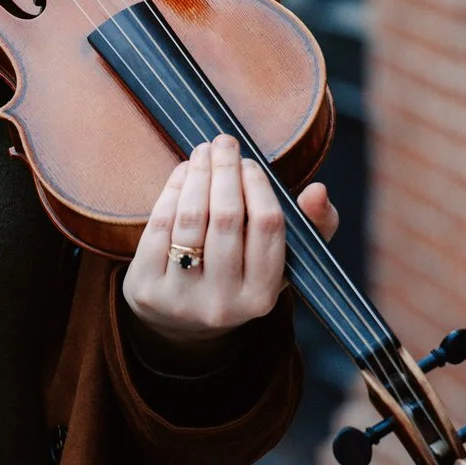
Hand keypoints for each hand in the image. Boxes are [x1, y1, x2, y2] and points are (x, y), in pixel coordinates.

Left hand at [121, 135, 339, 368]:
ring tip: (202, 152)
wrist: (179, 322)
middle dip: (225, 170)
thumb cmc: (240, 276)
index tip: (250, 161)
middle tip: (223, 143)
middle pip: (226, 218)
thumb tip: (318, 191)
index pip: (267, 226)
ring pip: (191, 219)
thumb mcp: (281, 262)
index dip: (258, 185)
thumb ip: (313, 226)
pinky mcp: (147, 288)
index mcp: (262, 296)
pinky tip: (182, 174)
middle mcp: (223, 303)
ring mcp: (181, 298)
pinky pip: (159, 226)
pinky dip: (172, 191)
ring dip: (197, 174)